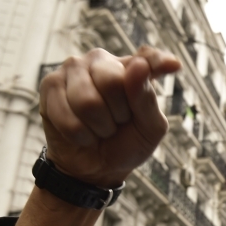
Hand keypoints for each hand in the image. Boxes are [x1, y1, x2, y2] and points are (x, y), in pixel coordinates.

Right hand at [39, 47, 181, 187]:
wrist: (94, 167)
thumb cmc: (125, 144)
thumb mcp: (149, 129)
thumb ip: (147, 99)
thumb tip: (138, 66)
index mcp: (133, 69)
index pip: (147, 58)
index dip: (158, 61)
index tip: (173, 66)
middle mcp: (103, 61)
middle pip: (112, 81)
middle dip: (117, 114)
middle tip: (116, 121)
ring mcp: (74, 69)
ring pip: (87, 102)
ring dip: (97, 127)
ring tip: (98, 127)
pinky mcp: (51, 85)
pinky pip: (68, 116)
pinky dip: (79, 134)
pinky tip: (80, 132)